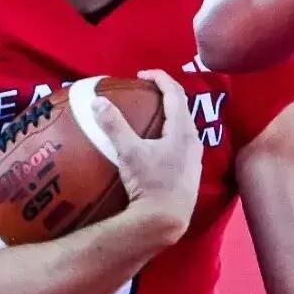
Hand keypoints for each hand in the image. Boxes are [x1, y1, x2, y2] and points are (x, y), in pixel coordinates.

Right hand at [89, 69, 205, 239]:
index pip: (176, 92)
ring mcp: (195, 157)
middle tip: (145, 90)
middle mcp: (194, 140)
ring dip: (169, 114)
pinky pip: (182, 141)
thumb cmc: (150, 184)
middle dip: (165, 94)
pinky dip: (170, 132)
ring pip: (184, 126)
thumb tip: (98, 101)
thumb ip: (114, 125)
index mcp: (183, 130)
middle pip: (182, 107)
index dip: (160, 78)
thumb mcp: (129, 153)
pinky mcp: (191, 171)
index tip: (142, 74)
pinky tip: (155, 142)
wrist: (167, 219)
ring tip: (149, 113)